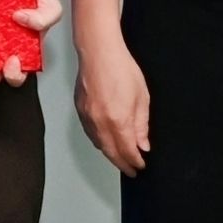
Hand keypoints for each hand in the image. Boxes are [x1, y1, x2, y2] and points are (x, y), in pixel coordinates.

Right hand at [75, 34, 150, 175]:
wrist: (98, 52)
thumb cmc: (120, 68)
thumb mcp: (141, 97)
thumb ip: (142, 124)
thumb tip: (142, 143)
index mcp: (118, 119)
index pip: (127, 150)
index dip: (135, 161)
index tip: (140, 166)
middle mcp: (100, 122)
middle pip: (110, 152)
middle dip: (122, 163)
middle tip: (130, 170)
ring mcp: (87, 117)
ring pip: (98, 144)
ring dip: (110, 154)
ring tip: (119, 158)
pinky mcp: (80, 110)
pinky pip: (89, 133)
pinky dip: (99, 141)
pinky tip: (105, 141)